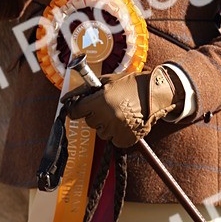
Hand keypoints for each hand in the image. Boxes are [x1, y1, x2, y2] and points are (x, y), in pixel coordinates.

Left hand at [63, 67, 182, 147]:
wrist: (155, 94)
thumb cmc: (129, 84)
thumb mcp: (107, 81)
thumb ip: (86, 89)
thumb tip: (65, 98)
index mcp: (100, 100)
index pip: (76, 111)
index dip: (76, 109)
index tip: (78, 108)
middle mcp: (107, 116)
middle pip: (90, 122)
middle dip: (95, 114)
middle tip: (107, 106)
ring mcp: (116, 130)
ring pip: (101, 132)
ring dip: (106, 125)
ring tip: (119, 113)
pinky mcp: (125, 139)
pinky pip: (113, 140)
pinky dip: (117, 133)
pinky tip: (125, 122)